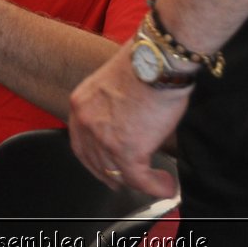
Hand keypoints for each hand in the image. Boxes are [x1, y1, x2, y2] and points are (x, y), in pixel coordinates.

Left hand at [68, 38, 185, 197]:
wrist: (158, 60)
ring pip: (118, 173)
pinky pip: (140, 180)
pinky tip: (167, 185)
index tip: (105, 167)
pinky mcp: (127, 151)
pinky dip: (156, 186)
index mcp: (80, 103)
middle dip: (111, 175)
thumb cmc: (144, 62)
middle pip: (96, 162)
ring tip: (156, 182)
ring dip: (139, 182)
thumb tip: (127, 124)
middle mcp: (86, 123)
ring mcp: (104, 139)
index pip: (80, 143)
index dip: (94, 160)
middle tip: (125, 181)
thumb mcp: (113, 83)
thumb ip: (111, 106)